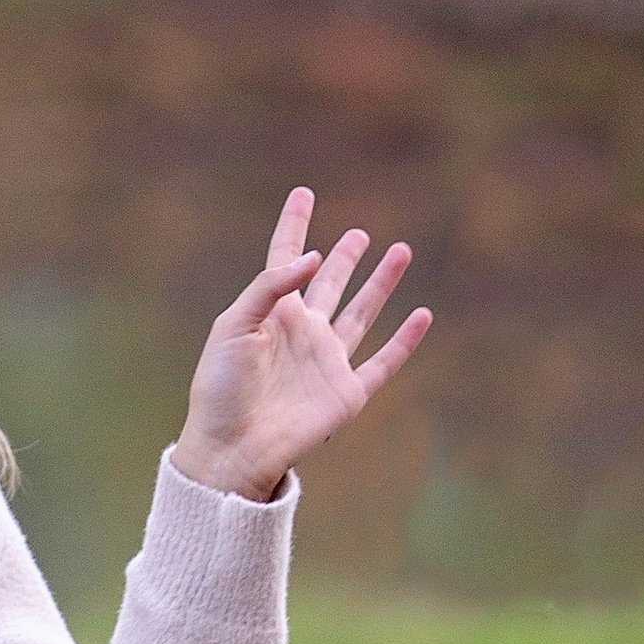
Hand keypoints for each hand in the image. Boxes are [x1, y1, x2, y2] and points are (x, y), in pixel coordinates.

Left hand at [171, 190, 432, 501]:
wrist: (232, 449)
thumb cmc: (221, 392)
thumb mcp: (233, 327)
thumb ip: (269, 286)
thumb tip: (312, 257)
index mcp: (271, 316)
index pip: (285, 260)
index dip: (295, 225)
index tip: (303, 194)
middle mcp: (303, 334)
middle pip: (330, 284)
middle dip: (344, 257)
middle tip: (359, 234)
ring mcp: (327, 362)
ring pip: (362, 312)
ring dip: (381, 284)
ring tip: (399, 250)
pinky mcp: (347, 392)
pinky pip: (383, 361)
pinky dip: (405, 340)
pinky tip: (422, 315)